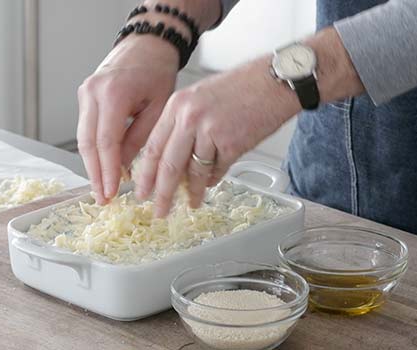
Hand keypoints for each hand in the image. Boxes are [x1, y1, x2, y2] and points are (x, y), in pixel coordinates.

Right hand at [77, 35, 177, 203]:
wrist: (147, 46)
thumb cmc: (158, 72)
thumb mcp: (158, 108)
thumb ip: (140, 139)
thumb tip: (125, 169)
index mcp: (113, 94)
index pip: (105, 142)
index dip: (108, 171)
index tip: (112, 192)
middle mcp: (93, 92)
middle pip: (87, 143)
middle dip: (95, 174)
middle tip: (102, 198)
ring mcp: (85, 93)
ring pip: (82, 138)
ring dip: (92, 165)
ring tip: (102, 188)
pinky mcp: (85, 96)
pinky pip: (86, 128)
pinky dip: (93, 149)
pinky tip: (103, 167)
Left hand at [134, 55, 301, 216]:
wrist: (274, 81)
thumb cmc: (242, 87)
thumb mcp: (200, 97)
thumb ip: (183, 125)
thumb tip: (173, 160)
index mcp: (178, 105)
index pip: (153, 146)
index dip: (146, 173)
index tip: (142, 190)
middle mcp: (190, 117)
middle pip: (168, 165)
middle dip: (162, 193)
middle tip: (159, 210)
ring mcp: (210, 131)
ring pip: (194, 172)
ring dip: (193, 192)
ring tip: (192, 202)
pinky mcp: (232, 144)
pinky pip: (218, 170)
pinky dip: (214, 180)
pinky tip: (213, 183)